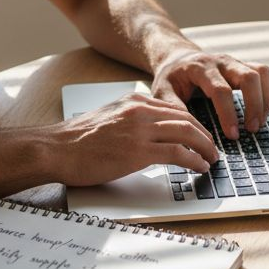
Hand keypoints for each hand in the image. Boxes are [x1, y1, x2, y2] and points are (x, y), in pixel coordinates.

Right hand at [45, 93, 217, 186]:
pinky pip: (178, 153)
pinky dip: (194, 160)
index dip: (194, 123)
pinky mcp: (138, 152)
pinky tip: (199, 167)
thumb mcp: (108, 117)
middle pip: (187, 118)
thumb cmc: (76, 140)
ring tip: (211, 159)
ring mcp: (140, 130)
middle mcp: (140, 111)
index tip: (202, 134)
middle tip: (213, 148)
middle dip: (205, 135)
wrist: (56, 149)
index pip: (175, 109)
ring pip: (187, 133)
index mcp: (133, 101)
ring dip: (205, 147)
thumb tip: (149, 133)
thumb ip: (130, 119)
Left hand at [152, 49, 268, 138]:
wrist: (177, 58)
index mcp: (200, 67)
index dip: (229, 114)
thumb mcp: (162, 92)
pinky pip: (264, 73)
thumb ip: (173, 108)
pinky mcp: (243, 65)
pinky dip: (268, 92)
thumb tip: (189, 130)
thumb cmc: (171, 78)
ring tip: (259, 122)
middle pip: (248, 77)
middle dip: (254, 105)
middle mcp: (221, 61)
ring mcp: (235, 61)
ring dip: (265, 99)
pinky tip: (263, 111)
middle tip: (252, 129)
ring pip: (261, 72)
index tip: (233, 134)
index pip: (220, 90)